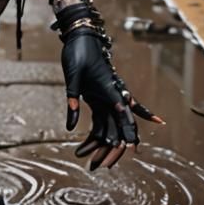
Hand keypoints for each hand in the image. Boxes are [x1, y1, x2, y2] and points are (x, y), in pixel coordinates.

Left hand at [57, 5, 162, 168]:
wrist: (81, 37)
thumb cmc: (77, 54)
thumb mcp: (73, 77)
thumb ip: (72, 100)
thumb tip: (70, 127)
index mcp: (110, 90)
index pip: (124, 115)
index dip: (129, 132)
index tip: (133, 147)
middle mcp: (113, 96)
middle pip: (118, 127)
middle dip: (112, 148)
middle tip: (102, 166)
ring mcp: (107, 98)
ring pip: (110, 127)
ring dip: (102, 145)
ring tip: (92, 163)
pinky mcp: (99, 98)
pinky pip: (102, 120)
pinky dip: (101, 134)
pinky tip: (103, 147)